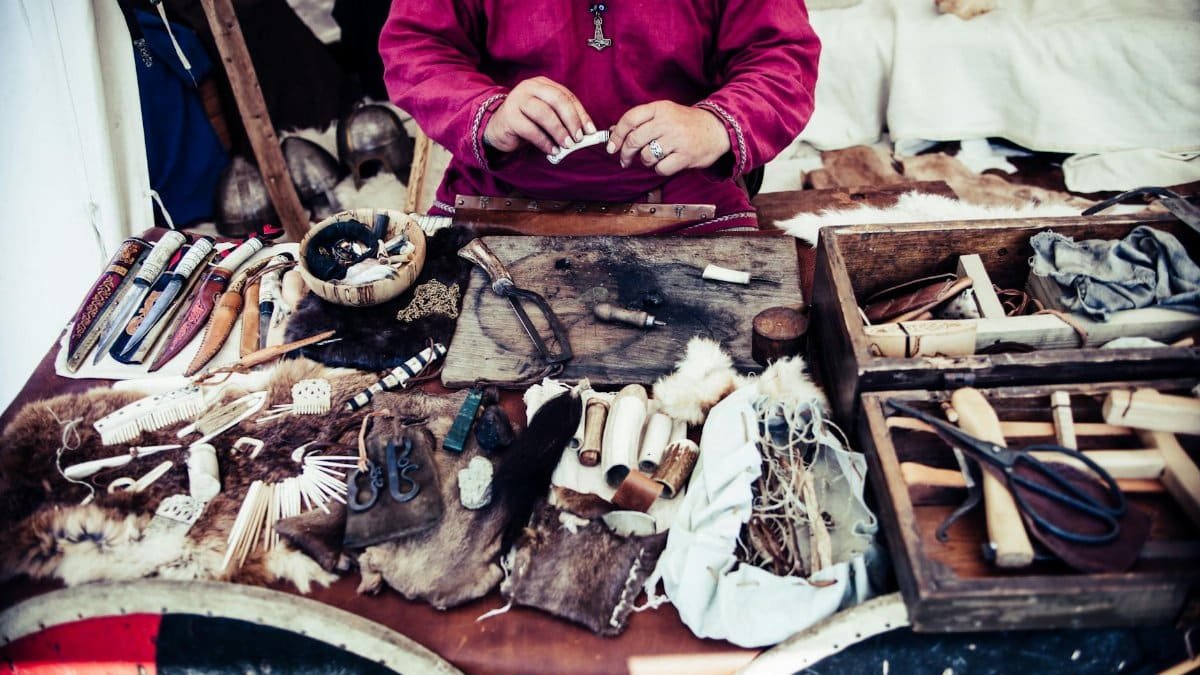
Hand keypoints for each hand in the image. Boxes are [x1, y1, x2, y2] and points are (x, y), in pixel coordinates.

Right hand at [483, 77, 596, 154]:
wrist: (497, 127)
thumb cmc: (527, 122)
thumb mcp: (546, 116)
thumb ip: (563, 119)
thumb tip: (586, 132)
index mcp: (542, 84)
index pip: (566, 96)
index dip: (581, 113)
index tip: (590, 130)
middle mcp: (529, 88)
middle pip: (557, 100)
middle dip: (571, 120)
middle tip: (579, 138)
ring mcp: (517, 100)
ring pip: (544, 114)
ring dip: (559, 132)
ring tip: (567, 146)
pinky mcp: (509, 117)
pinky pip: (531, 130)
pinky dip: (544, 142)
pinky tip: (552, 151)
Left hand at [607, 101, 730, 175]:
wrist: (717, 129)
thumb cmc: (686, 123)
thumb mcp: (664, 114)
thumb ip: (640, 121)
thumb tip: (613, 132)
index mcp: (660, 108)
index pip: (629, 119)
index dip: (617, 135)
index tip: (611, 147)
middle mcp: (667, 122)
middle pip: (634, 140)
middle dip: (625, 154)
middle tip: (625, 160)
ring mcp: (677, 139)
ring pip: (646, 156)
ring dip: (646, 161)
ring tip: (654, 158)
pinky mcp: (685, 156)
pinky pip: (661, 168)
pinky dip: (660, 169)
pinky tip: (667, 163)